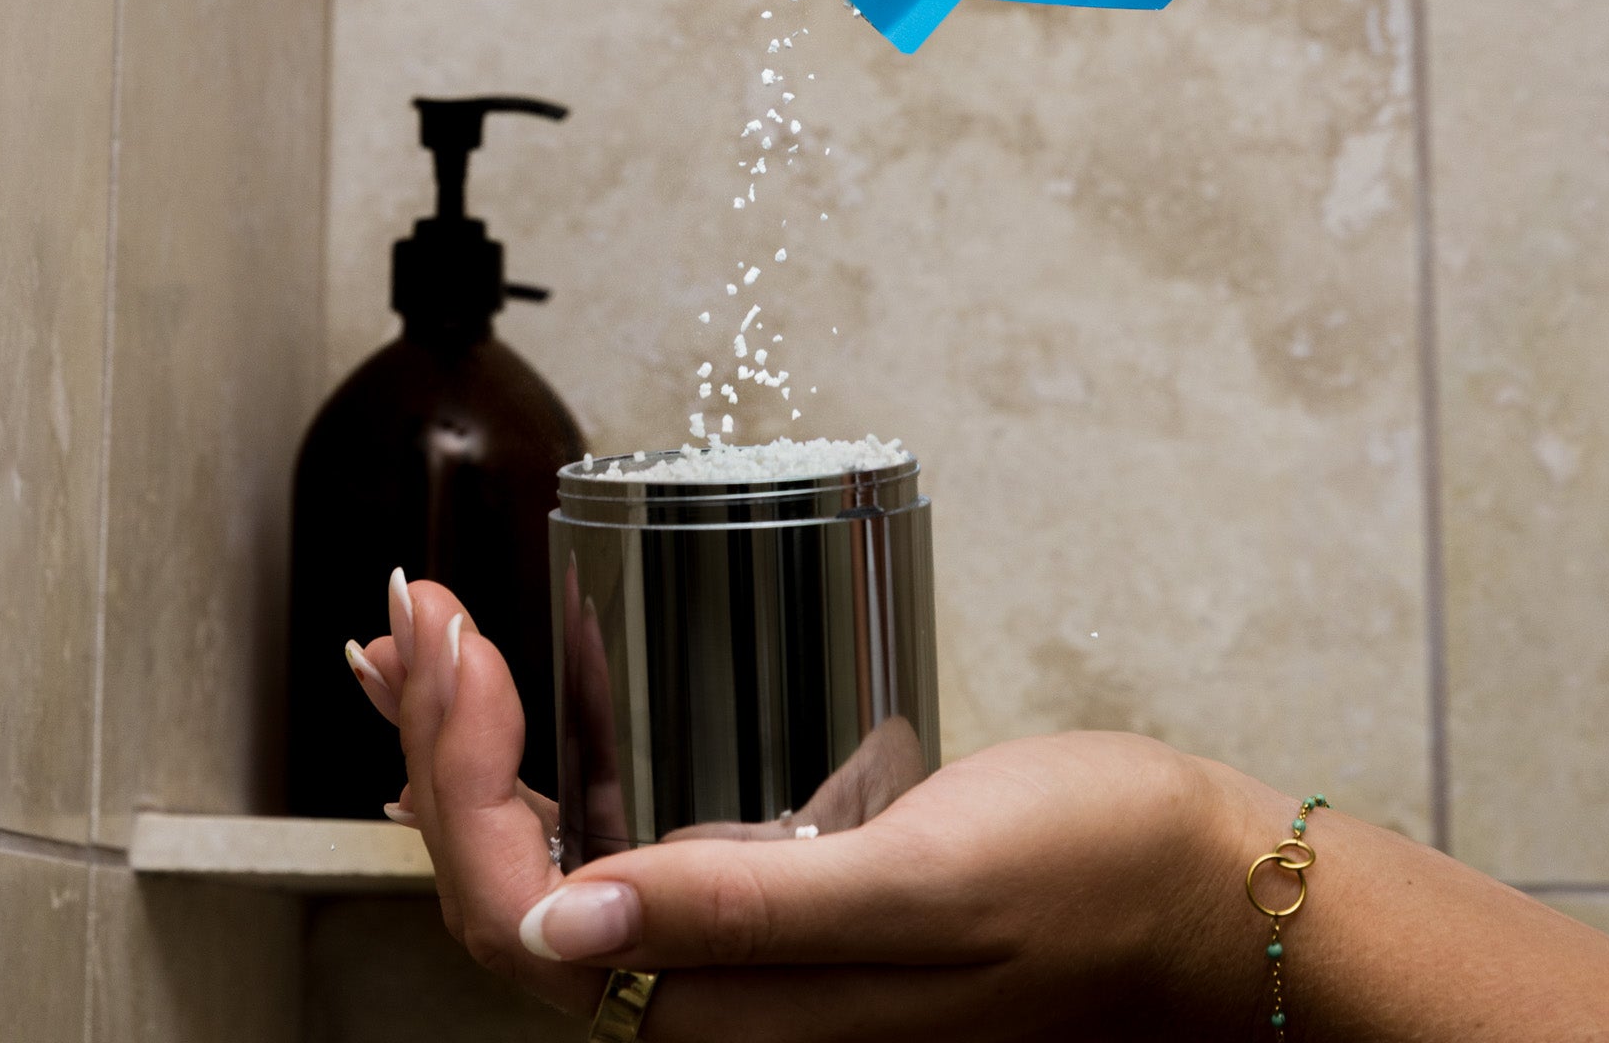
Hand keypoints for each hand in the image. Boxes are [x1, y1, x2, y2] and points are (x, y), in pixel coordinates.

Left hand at [352, 576, 1252, 1041]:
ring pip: (542, 860)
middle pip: (502, 884)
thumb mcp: (924, 891)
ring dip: (467, 744)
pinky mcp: (767, 893)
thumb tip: (555, 937)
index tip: (446, 635)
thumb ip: (747, 918)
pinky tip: (513, 703)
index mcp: (728, 1018)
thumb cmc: (1088, 884)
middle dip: (437, 737)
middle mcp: (708, 1004)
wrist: (1199, 898)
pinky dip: (539, 756)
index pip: (514, 911)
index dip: (453, 773)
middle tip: (409, 606)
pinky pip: (607, 839)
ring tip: (419, 637)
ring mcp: (733, 950)